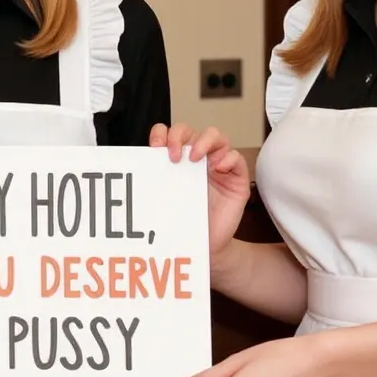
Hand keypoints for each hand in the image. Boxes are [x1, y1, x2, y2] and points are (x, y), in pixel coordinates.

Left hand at [151, 123, 250, 258]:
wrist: (207, 246)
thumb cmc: (186, 223)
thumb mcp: (166, 200)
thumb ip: (157, 183)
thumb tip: (139, 173)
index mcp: (178, 161)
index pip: (168, 134)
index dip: (161, 134)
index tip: (154, 148)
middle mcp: (198, 159)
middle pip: (190, 130)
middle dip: (179, 136)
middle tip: (174, 156)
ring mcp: (218, 166)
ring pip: (216, 136)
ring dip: (205, 141)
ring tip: (196, 158)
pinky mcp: (237, 177)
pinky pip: (236, 157)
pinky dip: (227, 158)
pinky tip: (218, 168)